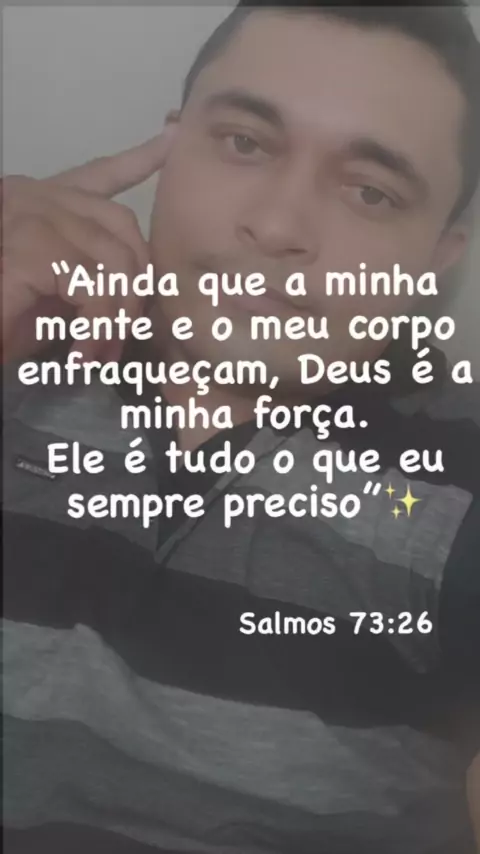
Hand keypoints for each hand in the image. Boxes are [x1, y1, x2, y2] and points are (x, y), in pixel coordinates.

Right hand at [1, 132, 172, 362]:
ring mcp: (29, 215)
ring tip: (101, 351)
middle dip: (136, 285)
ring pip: (112, 258)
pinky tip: (85, 350)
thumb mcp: (49, 297)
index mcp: (39, 201)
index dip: (137, 159)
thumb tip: (132, 300)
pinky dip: (96, 325)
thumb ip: (87, 281)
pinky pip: (90, 285)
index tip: (171, 140)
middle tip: (125, 334)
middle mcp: (34, 196)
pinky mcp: (26, 248)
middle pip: (121, 224)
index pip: (98, 174)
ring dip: (117, 315)